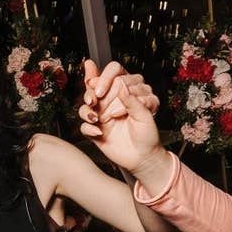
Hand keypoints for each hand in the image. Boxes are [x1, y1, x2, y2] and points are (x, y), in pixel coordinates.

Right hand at [78, 59, 166, 175]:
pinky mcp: (95, 129)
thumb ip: (132, 99)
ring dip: (87, 110)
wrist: (143, 158)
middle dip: (93, 95)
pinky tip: (98, 132)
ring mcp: (102, 114)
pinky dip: (88, 128)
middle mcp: (113, 100)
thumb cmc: (147, 135)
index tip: (102, 90)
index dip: (105, 78)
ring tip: (95, 118)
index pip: (114, 72)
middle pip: (95, 87)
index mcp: (128, 91)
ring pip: (86, 104)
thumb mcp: (144, 115)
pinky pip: (84, 125)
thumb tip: (121, 84)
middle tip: (95, 102)